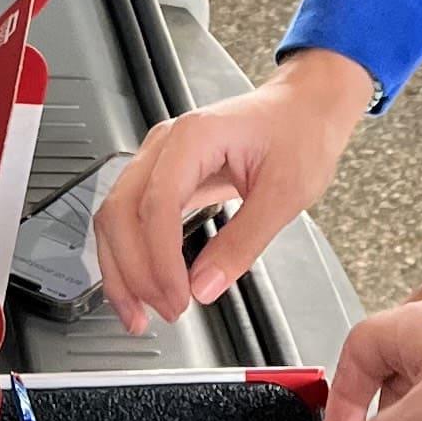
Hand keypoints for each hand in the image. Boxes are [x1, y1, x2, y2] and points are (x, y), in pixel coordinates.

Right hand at [97, 50, 375, 334]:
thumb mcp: (285, 194)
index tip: (177, 298)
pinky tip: (141, 286)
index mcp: (195, 137)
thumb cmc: (300, 134)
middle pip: (121, 211)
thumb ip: (243, 242)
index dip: (160, 259)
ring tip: (139, 313)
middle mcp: (166, 143)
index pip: (156, 203)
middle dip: (134, 271)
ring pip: (115, 216)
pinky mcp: (163, 175)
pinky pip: (130, 216)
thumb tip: (205, 286)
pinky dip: (129, 255)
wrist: (306, 107)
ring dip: (121, 269)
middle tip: (163, 313)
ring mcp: (159, 157)